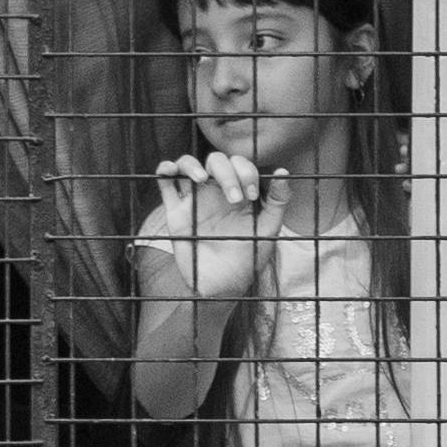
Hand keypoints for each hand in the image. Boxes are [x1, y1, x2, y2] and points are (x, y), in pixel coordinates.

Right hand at [139, 152, 284, 302]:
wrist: (223, 285)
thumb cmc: (249, 258)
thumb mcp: (269, 229)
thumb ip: (277, 201)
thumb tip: (282, 170)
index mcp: (239, 193)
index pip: (240, 165)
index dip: (247, 172)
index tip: (251, 195)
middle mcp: (216, 192)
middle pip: (216, 161)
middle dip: (227, 173)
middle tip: (235, 199)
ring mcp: (195, 200)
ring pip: (187, 165)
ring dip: (192, 165)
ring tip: (201, 179)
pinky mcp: (175, 213)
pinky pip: (164, 185)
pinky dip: (164, 170)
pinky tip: (171, 171)